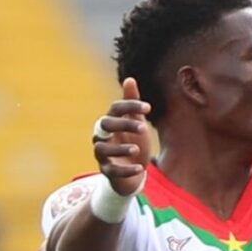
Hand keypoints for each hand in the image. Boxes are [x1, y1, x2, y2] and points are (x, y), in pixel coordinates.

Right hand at [94, 77, 151, 194]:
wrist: (132, 171)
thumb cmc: (132, 142)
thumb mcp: (135, 123)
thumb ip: (131, 105)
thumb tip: (129, 79)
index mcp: (110, 121)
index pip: (115, 108)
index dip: (130, 106)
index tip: (149, 108)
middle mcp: (102, 135)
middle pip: (106, 125)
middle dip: (123, 124)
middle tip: (144, 128)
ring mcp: (102, 154)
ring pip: (103, 148)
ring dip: (120, 148)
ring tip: (137, 149)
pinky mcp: (107, 171)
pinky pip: (112, 171)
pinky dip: (125, 170)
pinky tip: (140, 168)